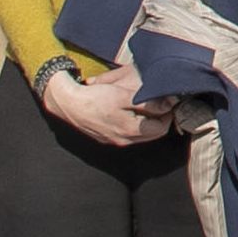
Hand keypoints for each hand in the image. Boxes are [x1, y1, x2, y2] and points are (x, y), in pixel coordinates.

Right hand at [40, 61, 173, 148]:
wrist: (68, 103)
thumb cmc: (95, 98)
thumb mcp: (123, 96)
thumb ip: (148, 102)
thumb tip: (170, 103)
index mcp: (130, 130)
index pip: (161, 128)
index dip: (168, 114)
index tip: (168, 100)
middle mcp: (123, 139)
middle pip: (153, 134)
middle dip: (160, 119)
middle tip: (161, 102)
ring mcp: (114, 140)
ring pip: (141, 135)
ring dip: (148, 122)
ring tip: (148, 106)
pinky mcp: (106, 137)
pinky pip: (128, 134)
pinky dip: (135, 124)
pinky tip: (132, 111)